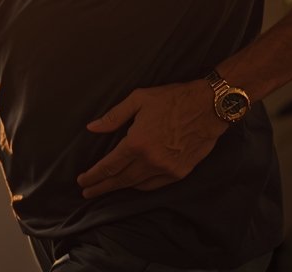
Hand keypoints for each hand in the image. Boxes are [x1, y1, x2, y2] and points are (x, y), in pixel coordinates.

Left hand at [76, 80, 227, 196]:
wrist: (209, 107)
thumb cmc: (173, 99)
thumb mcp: (138, 99)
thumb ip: (114, 116)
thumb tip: (92, 128)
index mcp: (136, 142)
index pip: (109, 166)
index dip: (93, 176)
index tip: (82, 181)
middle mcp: (150, 160)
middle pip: (120, 180)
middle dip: (101, 187)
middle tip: (87, 192)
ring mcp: (166, 169)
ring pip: (137, 185)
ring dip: (120, 188)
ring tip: (107, 188)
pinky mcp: (180, 172)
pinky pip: (154, 185)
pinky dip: (141, 186)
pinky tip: (133, 184)